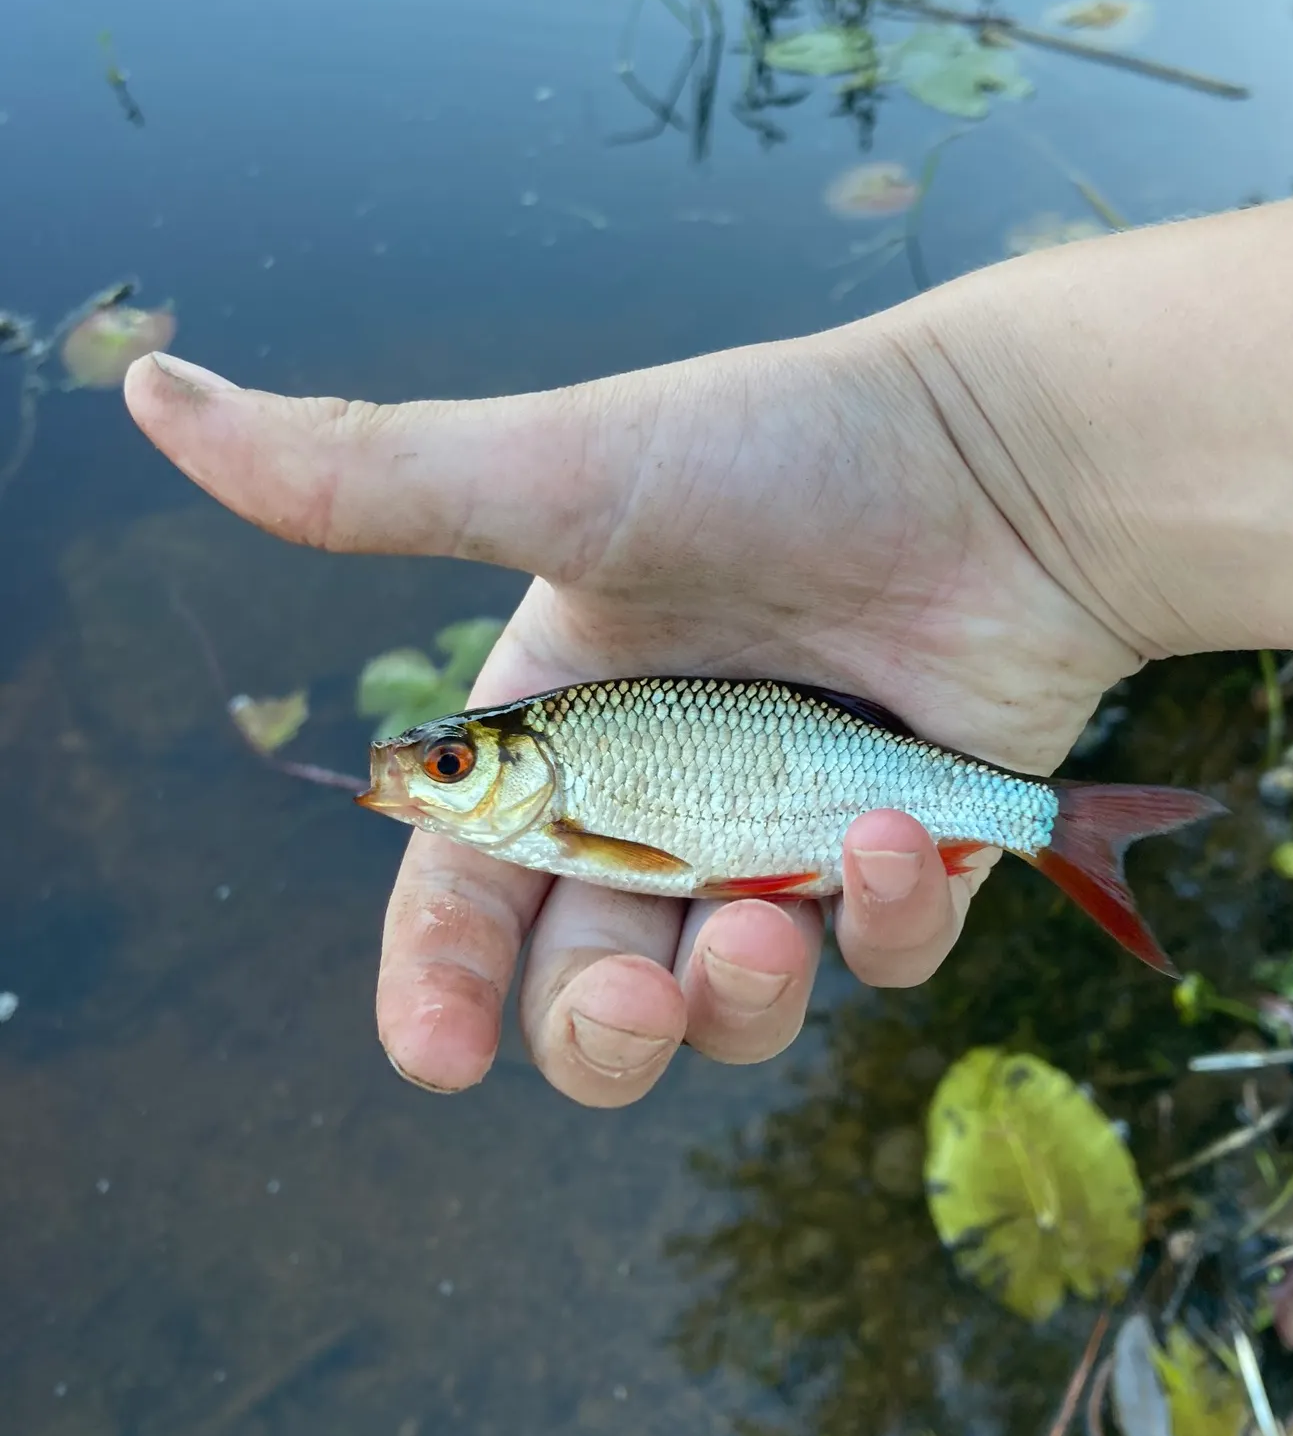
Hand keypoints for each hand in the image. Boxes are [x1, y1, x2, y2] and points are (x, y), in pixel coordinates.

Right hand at [124, 305, 1143, 1106]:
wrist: (1000, 460)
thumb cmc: (781, 455)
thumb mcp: (562, 475)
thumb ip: (368, 479)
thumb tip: (150, 386)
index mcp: (565, 729)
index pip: (467, 891)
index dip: (439, 982)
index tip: (436, 1049)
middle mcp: (669, 797)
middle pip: (594, 987)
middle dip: (597, 1031)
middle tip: (630, 1002)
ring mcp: (789, 835)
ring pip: (733, 1002)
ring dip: (738, 998)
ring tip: (767, 923)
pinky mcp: (908, 854)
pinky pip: (882, 952)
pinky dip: (885, 923)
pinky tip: (897, 839)